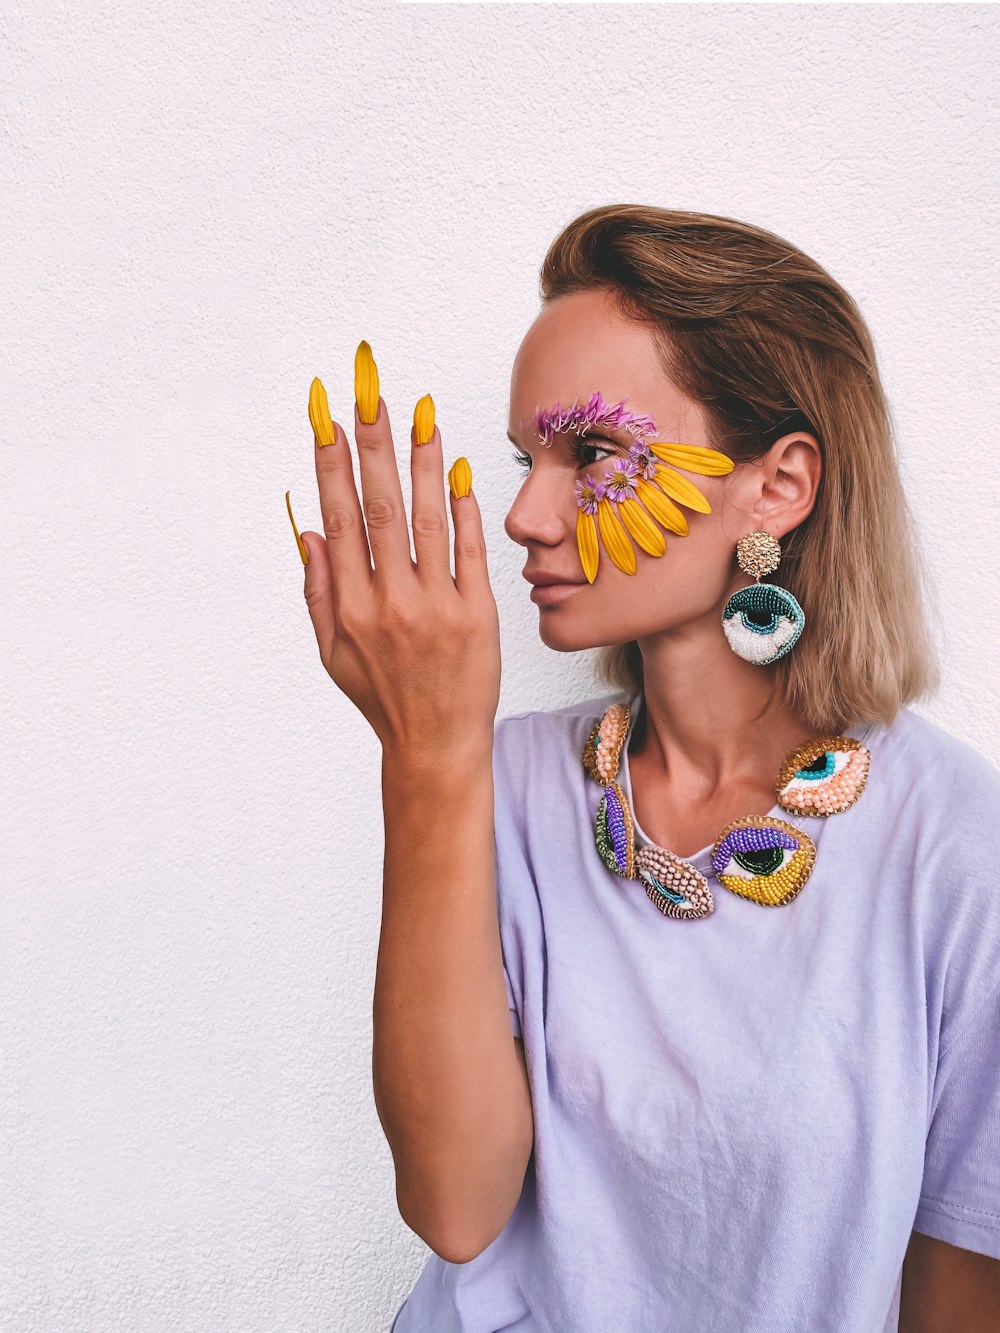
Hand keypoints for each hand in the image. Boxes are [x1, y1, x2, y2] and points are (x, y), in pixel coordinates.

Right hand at [295, 361, 500, 757]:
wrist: (436, 744)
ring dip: (423, 462)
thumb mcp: (332, 652)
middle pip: (379, 508)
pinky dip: (465, 508)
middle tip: (371, 396)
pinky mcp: (478, 614)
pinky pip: (471, 551)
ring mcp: (437, 607)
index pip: (339, 520)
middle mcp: (390, 602)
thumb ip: (317, 591)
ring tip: (421, 415)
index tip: (329, 422)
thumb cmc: (382, 697)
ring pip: (428, 519)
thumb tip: (308, 531)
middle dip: (373, 446)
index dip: (332, 467)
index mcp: (349, 608)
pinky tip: (459, 470)